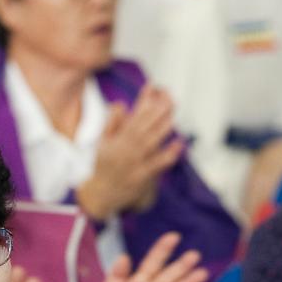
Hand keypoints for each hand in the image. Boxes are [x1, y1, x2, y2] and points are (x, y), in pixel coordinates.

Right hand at [76, 86, 183, 219]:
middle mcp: (125, 149)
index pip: (133, 116)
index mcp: (116, 139)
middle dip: (157, 110)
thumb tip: (121, 104)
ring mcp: (134, 163)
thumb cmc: (104, 166)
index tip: (153, 86)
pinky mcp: (142, 177)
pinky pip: (157, 164)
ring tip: (173, 113)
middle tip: (170, 97)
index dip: (143, 100)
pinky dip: (168, 154)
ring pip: (150, 142)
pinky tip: (179, 144)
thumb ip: (112, 123)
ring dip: (162, 127)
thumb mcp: (103, 142)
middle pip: (143, 126)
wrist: (102, 195)